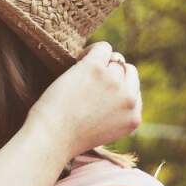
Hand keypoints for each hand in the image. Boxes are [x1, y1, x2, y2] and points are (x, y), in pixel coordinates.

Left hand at [25, 40, 140, 164]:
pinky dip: (91, 50)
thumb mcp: (104, 131)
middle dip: (112, 74)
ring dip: (100, 63)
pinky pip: (103, 47)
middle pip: (128, 72)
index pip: (134, 91)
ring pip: (115, 60)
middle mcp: (129, 99)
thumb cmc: (68, 137)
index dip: (117, 88)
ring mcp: (114, 82)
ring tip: (81, 74)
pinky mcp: (96, 68)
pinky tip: (78, 61)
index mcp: (133, 117)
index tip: (98, 94)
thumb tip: (116, 85)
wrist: (51, 138)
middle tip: (90, 82)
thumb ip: (116, 112)